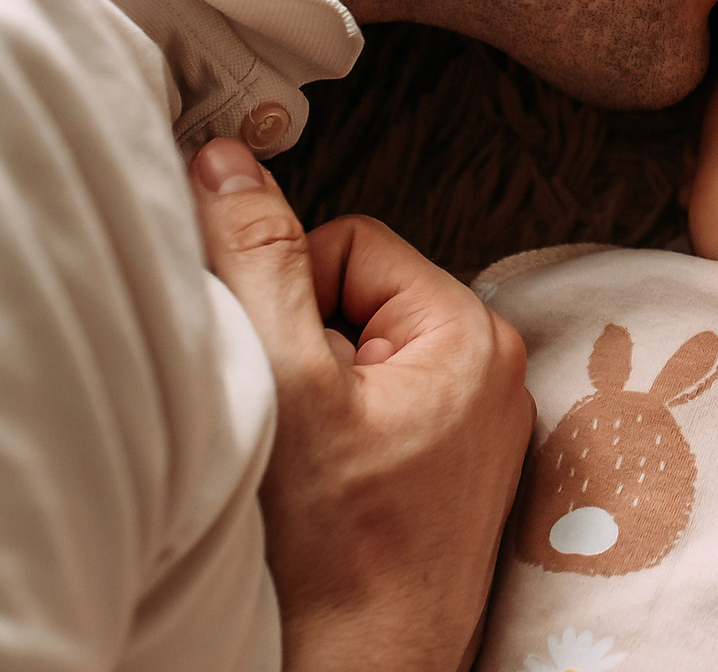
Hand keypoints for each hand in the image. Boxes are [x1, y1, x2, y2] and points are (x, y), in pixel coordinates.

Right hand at [190, 138, 532, 671]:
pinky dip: (329, 443)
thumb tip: (227, 160)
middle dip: (300, 347)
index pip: (348, 243)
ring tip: (301, 469)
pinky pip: (371, 417)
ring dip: (308, 398)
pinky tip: (318, 497)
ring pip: (353, 360)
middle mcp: (490, 371)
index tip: (273, 365)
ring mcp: (471, 429)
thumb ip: (258, 260)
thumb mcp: (285, 384)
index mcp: (471, 332)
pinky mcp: (445, 477)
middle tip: (285, 423)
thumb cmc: (334, 557)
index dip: (288, 293)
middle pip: (351, 299)